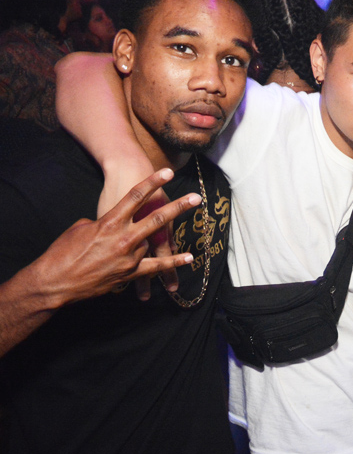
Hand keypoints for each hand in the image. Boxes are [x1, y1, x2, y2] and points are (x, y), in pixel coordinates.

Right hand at [32, 169, 200, 304]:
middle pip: (157, 218)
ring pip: (153, 241)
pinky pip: (156, 266)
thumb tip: (113, 224)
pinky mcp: (130, 273)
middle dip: (178, 206)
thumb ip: (102, 223)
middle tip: (196, 198)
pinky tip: (189, 257)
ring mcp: (129, 256)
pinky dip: (172, 262)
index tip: (168, 173)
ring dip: (164, 236)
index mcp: (110, 222)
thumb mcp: (81, 228)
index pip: (135, 196)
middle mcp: (123, 238)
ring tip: (187, 223)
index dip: (152, 182)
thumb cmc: (63, 252)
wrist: (55, 281)